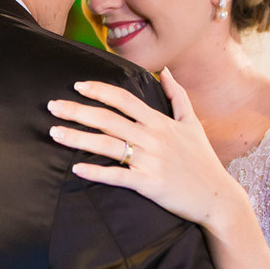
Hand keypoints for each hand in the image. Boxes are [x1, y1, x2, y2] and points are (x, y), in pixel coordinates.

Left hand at [47, 67, 241, 227]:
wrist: (217, 197)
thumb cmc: (202, 160)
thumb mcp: (193, 123)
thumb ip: (177, 95)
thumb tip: (165, 71)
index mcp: (160, 122)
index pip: (124, 99)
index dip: (100, 90)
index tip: (78, 85)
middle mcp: (153, 138)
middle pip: (108, 119)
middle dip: (77, 111)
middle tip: (52, 106)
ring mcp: (150, 161)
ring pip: (107, 145)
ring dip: (78, 138)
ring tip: (54, 133)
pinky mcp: (149, 184)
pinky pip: (117, 176)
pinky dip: (96, 172)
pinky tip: (76, 169)